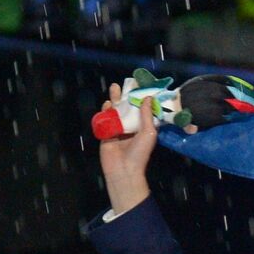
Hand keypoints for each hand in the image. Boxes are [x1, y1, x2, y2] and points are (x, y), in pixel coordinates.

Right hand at [97, 83, 198, 215]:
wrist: (123, 169)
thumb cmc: (139, 152)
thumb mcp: (148, 133)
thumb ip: (147, 115)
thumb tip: (147, 98)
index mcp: (143, 128)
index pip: (142, 110)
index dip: (140, 99)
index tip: (140, 87)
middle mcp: (131, 127)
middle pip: (127, 109)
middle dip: (125, 97)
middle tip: (123, 84)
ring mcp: (118, 130)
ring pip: (116, 112)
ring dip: (114, 101)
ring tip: (114, 89)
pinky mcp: (106, 134)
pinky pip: (105, 120)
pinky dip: (105, 112)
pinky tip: (106, 104)